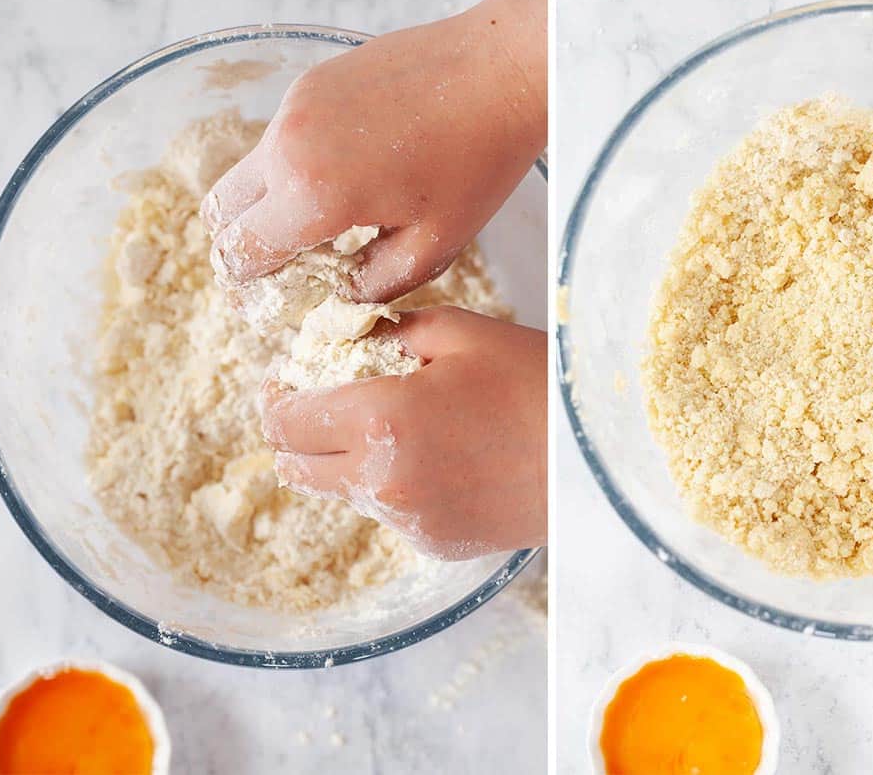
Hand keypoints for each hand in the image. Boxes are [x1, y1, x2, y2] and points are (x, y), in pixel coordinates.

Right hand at [204, 0, 546, 302]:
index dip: (249, 283)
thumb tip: (341, 294)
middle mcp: (288, 144)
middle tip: (286, 261)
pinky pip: (281, 136)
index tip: (268, 294)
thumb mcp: (432, 246)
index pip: (240, 251)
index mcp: (312, 193)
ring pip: (250, 169)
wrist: (499, 70)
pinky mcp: (312, 81)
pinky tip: (351, 172)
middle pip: (221, 208)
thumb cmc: (477, 161)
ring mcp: (296, 105)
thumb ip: (374, 284)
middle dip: (243, 242)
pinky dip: (295, 163)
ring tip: (330, 218)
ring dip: (271, 201)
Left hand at [263, 307, 546, 558]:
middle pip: (295, 467)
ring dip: (344, 457)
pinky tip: (437, 456)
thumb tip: (346, 334)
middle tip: (322, 403)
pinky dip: (392, 483)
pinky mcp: (433, 543)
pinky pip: (387, 511)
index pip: (284, 422)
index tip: (287, 381)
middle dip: (297, 432)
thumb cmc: (536, 384)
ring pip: (340, 491)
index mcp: (380, 419)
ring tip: (393, 424)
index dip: (276, 398)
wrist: (596, 456)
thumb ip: (389, 329)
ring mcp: (406, 520)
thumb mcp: (461, 332)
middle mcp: (381, 480)